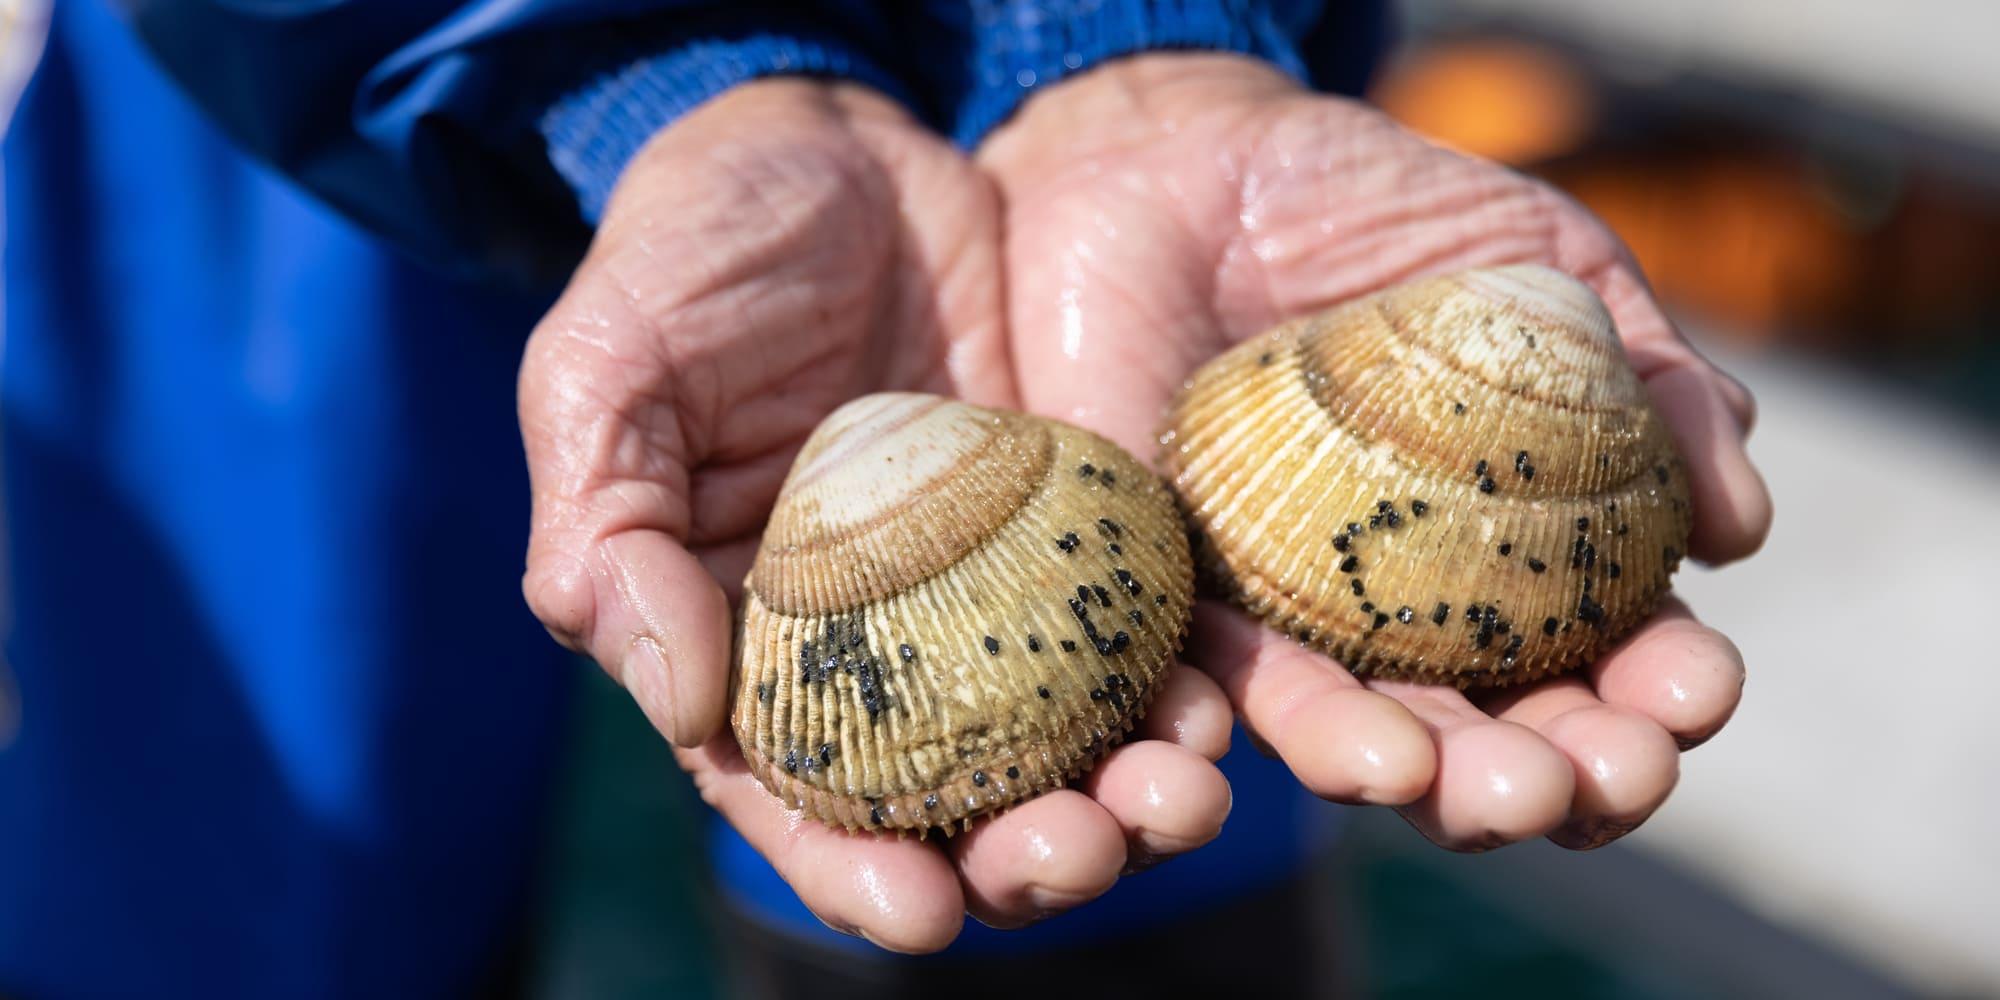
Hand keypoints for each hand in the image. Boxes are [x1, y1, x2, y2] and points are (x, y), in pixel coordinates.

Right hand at [518, 80, 1233, 950]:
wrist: (840, 141)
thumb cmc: (693, 249)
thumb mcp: (608, 370)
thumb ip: (608, 532)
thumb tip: (679, 704)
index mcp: (744, 635)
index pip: (790, 793)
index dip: (849, 868)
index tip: (922, 914)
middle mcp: (872, 642)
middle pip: (948, 793)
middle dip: (1018, 852)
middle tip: (1084, 853)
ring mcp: (985, 591)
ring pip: (1058, 732)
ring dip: (1122, 790)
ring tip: (1180, 802)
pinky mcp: (1075, 527)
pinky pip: (1133, 626)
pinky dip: (1178, 679)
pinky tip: (1221, 706)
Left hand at [980, 54, 1771, 850]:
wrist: (1186, 163)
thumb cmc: (1376, 211)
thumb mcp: (1543, 266)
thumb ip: (1652, 377)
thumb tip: (1741, 526)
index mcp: (1513, 553)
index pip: (1605, 658)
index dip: (1661, 693)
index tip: (1698, 690)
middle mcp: (1401, 611)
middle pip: (1492, 733)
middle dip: (1563, 777)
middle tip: (1605, 779)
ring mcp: (1282, 612)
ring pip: (1359, 735)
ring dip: (1433, 784)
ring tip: (1486, 796)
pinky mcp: (1168, 591)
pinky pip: (1208, 680)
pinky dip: (1269, 731)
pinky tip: (1350, 754)